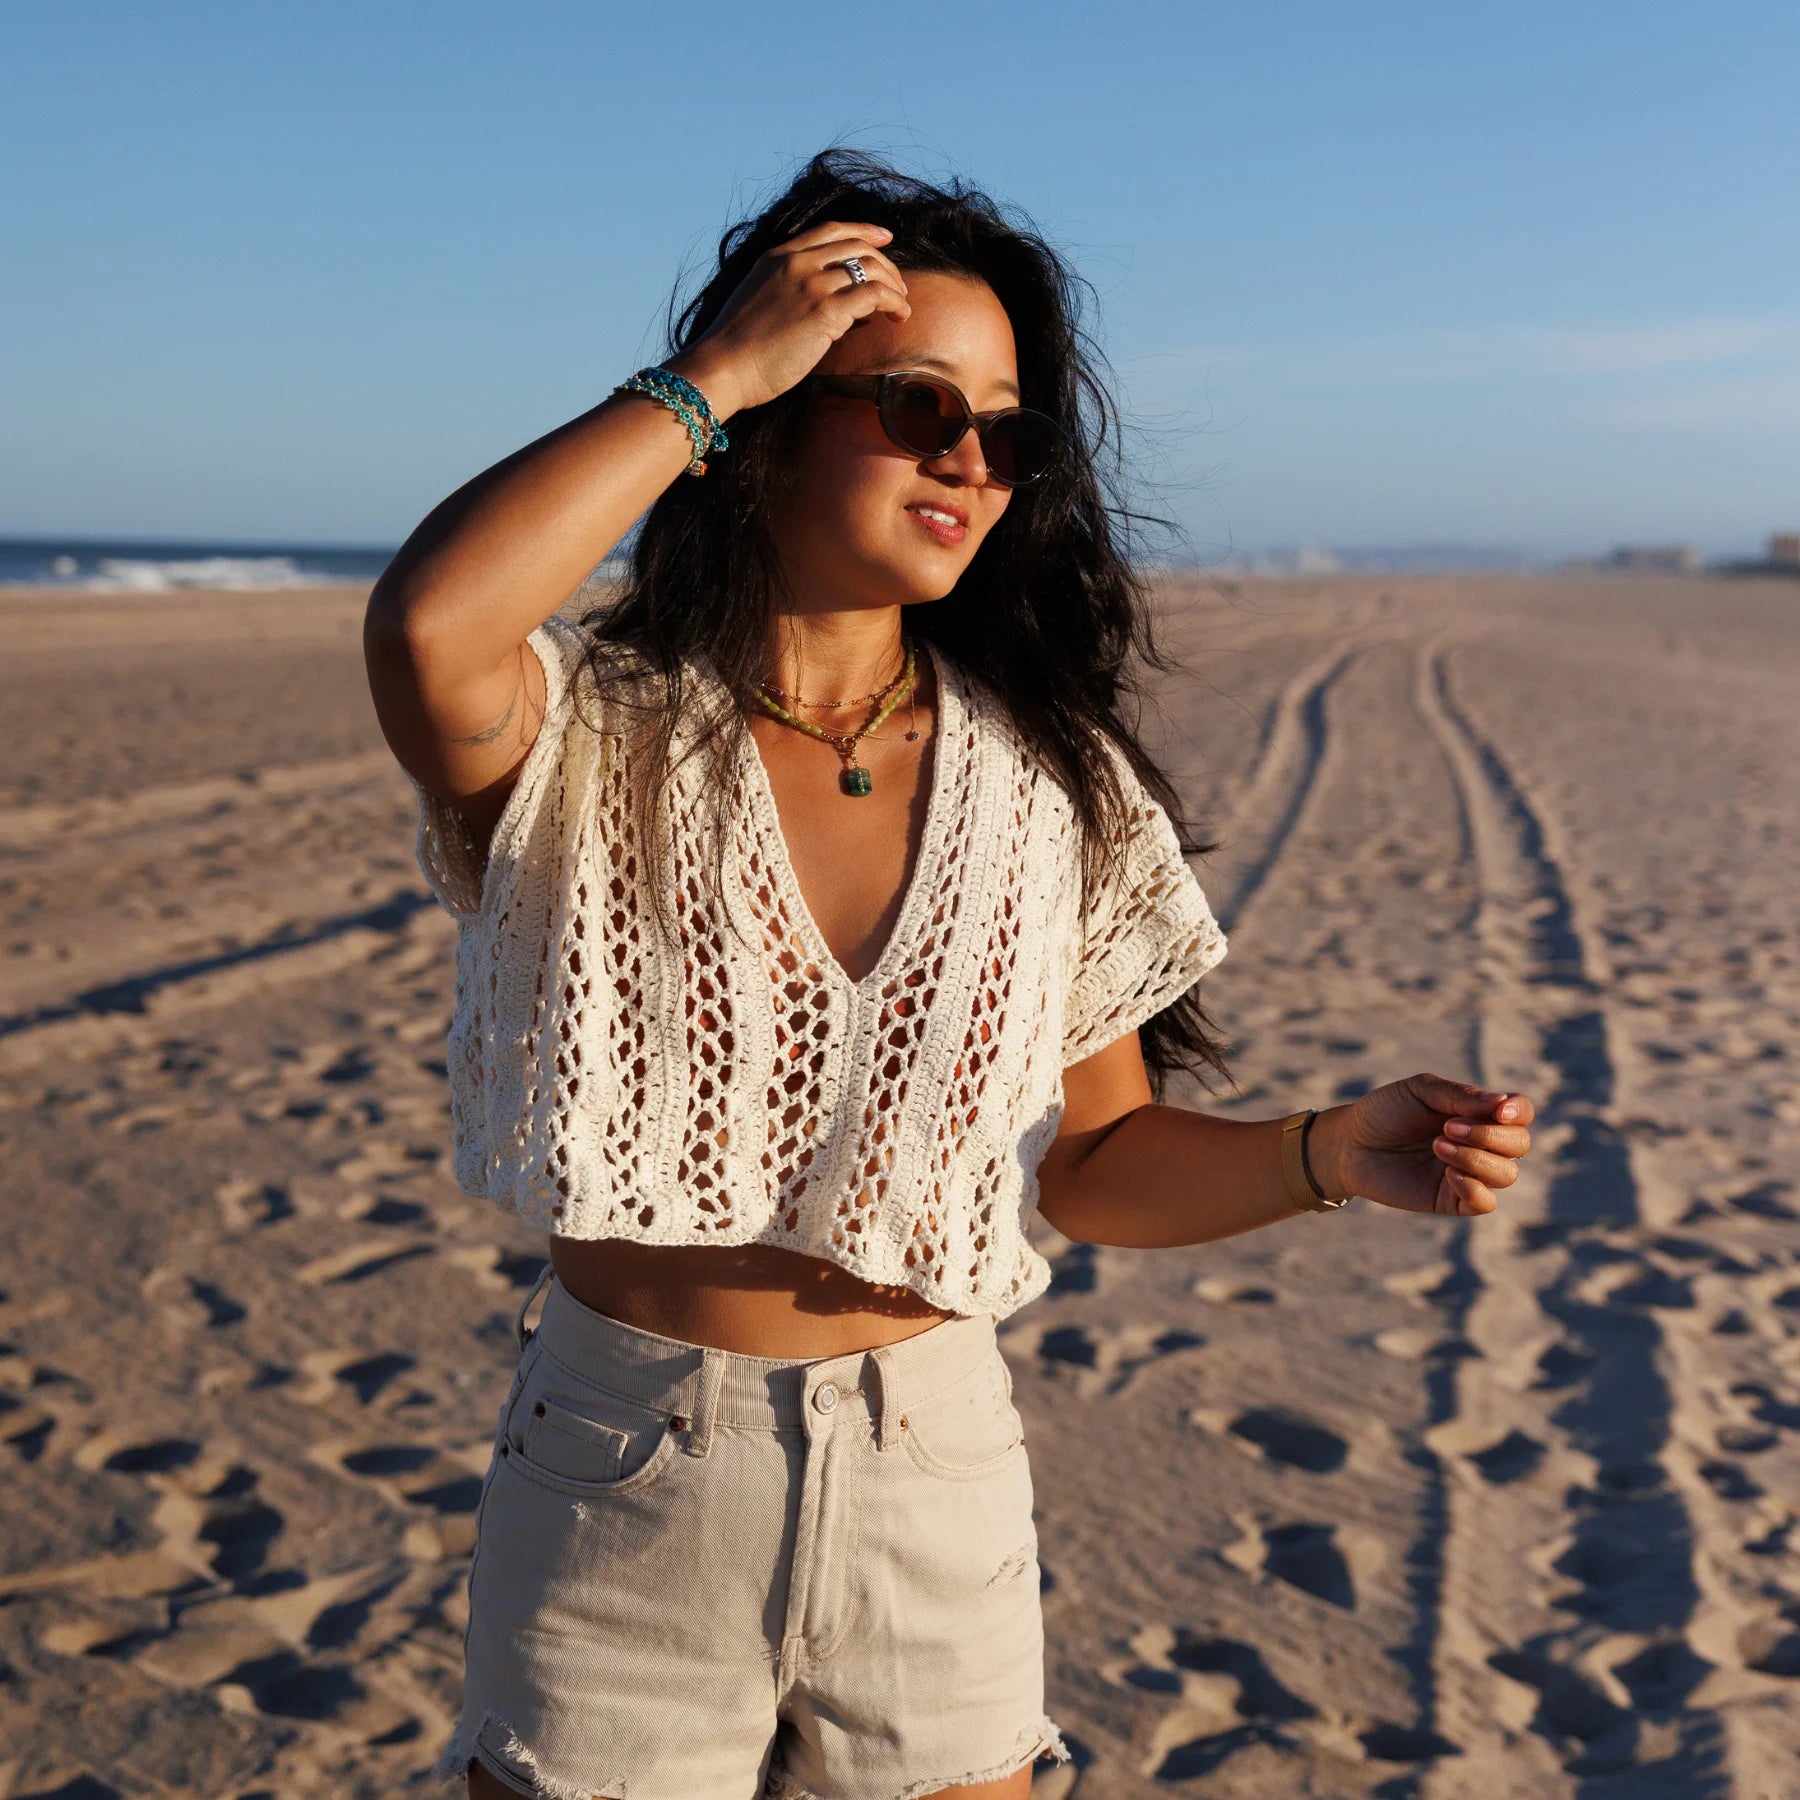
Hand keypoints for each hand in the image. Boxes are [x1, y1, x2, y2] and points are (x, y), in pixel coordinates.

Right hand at [664, 220, 912, 420]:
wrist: (723, 367)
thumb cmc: (737, 351)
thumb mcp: (761, 303)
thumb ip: (790, 294)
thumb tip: (831, 308)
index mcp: (778, 256)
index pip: (830, 231)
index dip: (862, 230)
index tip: (883, 237)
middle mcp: (797, 262)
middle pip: (856, 246)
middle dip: (885, 262)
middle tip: (899, 285)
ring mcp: (812, 284)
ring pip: (870, 268)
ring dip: (894, 285)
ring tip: (902, 305)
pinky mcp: (826, 311)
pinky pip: (874, 295)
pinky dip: (893, 302)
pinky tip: (899, 316)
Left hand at [1307, 1074, 1535, 1216]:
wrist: (1350, 1143)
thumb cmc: (1385, 1111)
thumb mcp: (1420, 1091)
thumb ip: (1460, 1095)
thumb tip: (1503, 1103)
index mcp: (1477, 1113)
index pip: (1520, 1113)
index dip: (1519, 1111)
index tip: (1499, 1110)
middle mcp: (1481, 1144)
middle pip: (1519, 1144)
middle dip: (1489, 1135)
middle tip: (1447, 1127)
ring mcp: (1470, 1173)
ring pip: (1507, 1174)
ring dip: (1476, 1158)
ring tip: (1438, 1146)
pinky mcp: (1453, 1199)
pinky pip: (1486, 1203)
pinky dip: (1474, 1187)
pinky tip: (1448, 1173)